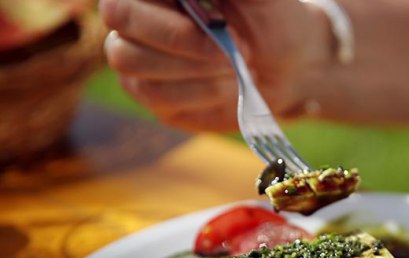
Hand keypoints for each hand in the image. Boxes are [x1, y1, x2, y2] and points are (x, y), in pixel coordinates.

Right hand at [99, 0, 331, 130]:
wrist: (289, 64)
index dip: (163, 8)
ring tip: (232, 65)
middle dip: (179, 36)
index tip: (215, 18)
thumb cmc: (270, 16)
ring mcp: (138, 56)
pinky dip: (200, 92)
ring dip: (192, 67)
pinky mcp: (153, 95)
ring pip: (133, 61)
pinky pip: (158, 96)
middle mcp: (135, 14)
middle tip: (229, 47)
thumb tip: (210, 0)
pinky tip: (227, 87)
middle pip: (119, 17)